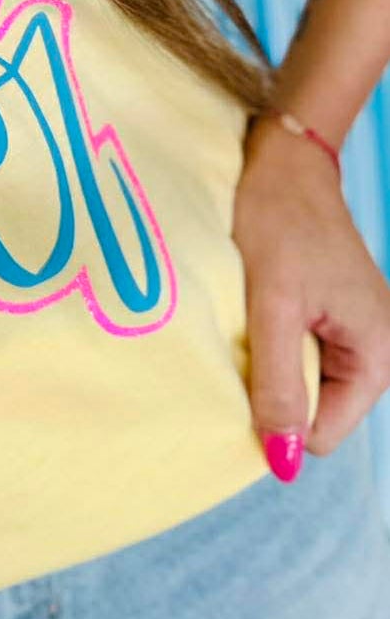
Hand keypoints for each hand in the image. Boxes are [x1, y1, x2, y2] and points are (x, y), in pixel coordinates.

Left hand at [232, 114, 389, 477]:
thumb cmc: (279, 220)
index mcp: (376, 355)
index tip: (242, 368)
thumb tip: (284, 461)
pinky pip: (294, 350)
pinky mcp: (328, 312)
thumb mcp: (274, 303)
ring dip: (265, 358)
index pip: (320, 432)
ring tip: (249, 314)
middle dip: (271, 384)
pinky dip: (268, 337)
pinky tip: (253, 306)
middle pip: (311, 409)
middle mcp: (373, 349)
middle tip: (245, 333)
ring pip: (298, 379)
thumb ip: (279, 381)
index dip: (276, 416)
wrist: (286, 157)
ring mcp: (351, 330)